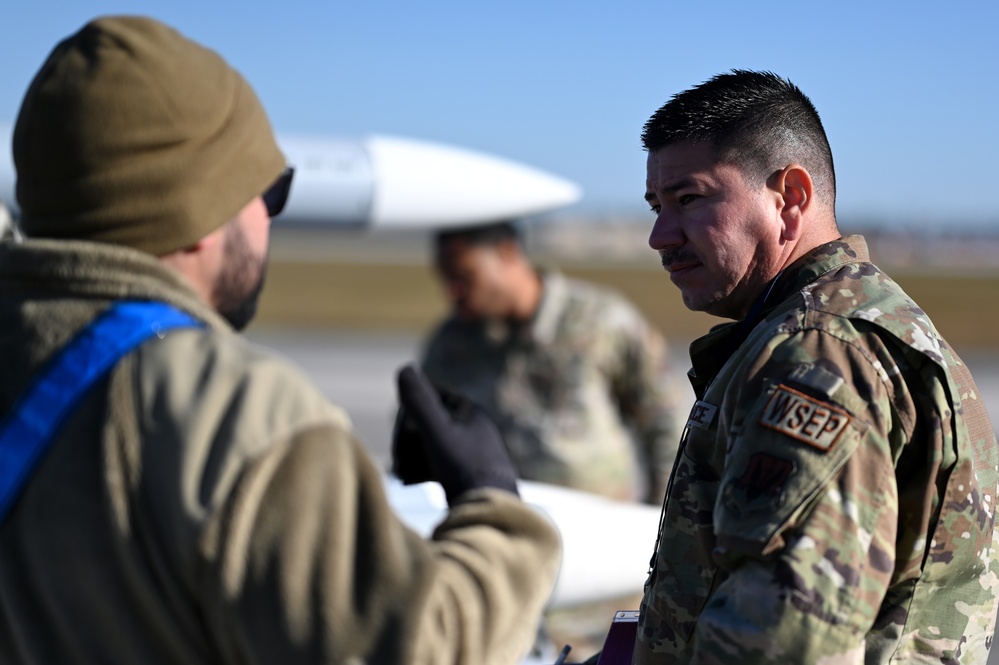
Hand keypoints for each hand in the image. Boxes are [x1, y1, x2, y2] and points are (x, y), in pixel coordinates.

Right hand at [393, 365, 517, 503]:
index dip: (409, 412)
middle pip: (428, 423)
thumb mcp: (436, 430)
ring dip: (411, 456)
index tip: (400, 434)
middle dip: (407, 439)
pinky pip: (438, 464)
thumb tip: (404, 368)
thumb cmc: (463, 467)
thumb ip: (419, 400)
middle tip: (396, 460)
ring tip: (401, 474)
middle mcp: (474, 428)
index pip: (430, 397)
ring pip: (431, 445)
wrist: (489, 511)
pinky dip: (421, 469)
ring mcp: (473, 452)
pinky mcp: (469, 475)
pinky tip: (411, 481)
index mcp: (470, 411)